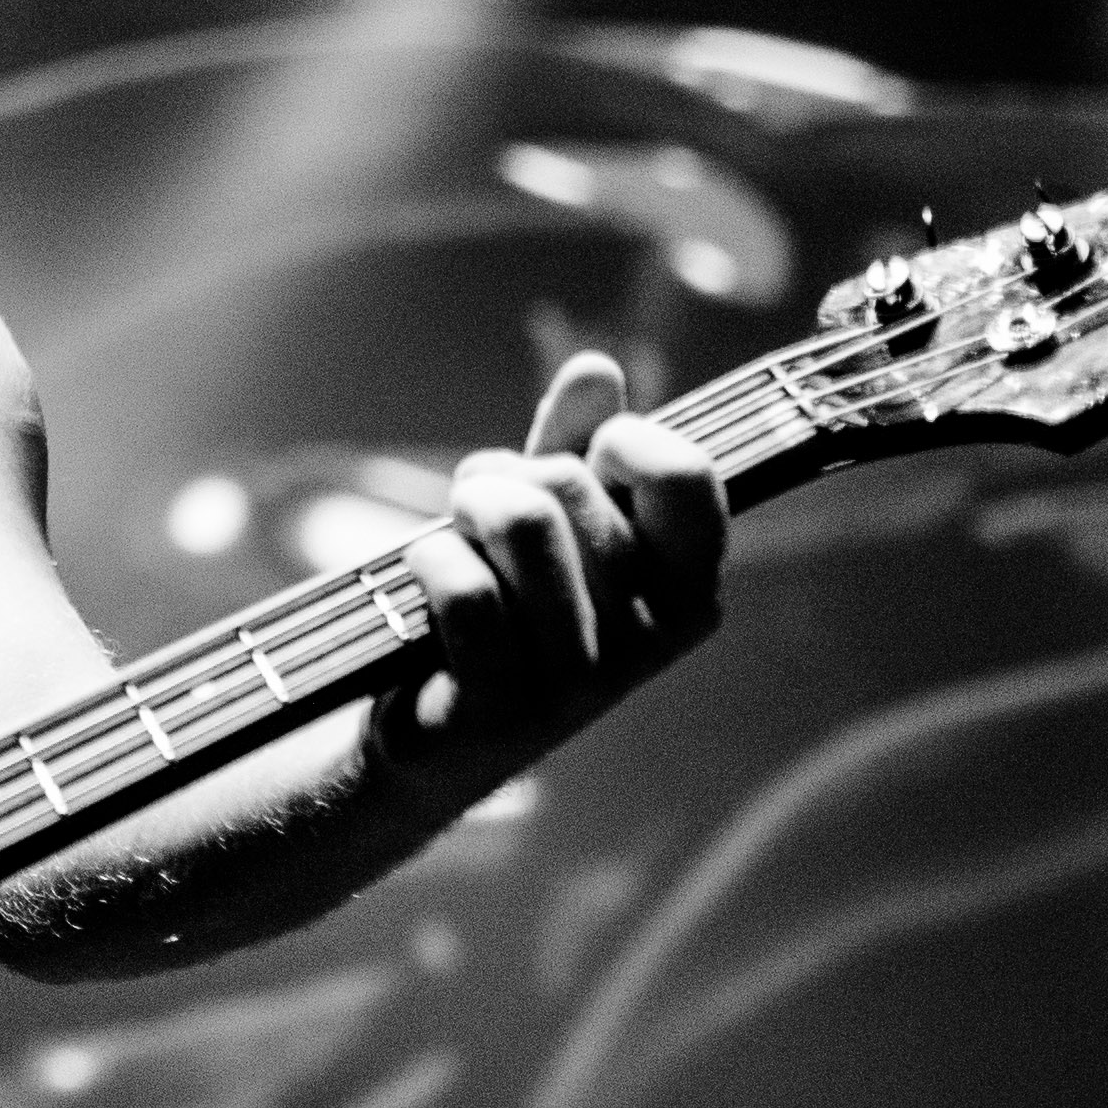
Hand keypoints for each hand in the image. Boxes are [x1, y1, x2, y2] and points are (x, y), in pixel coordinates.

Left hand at [377, 351, 727, 785]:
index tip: (584, 459)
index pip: (686, 479)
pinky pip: (466, 590)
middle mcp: (649, 642)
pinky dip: (427, 561)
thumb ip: (577, 447)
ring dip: (466, 504)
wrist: (432, 738)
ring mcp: (580, 683)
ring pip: (521, 526)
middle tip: (480, 505)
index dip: (620, 441)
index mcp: (686, 591)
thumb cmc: (501, 614)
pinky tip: (421, 576)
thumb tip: (596, 369)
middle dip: (506, 473)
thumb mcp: (547, 524)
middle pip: (571, 486)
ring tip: (452, 529)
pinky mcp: (503, 713)